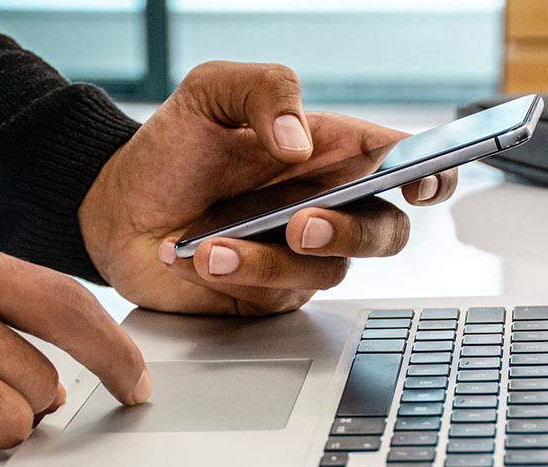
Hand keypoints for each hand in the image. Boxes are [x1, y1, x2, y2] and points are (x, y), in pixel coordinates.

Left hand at [79, 61, 456, 315]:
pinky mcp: (270, 295)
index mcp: (332, 152)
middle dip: (352, 232)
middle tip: (301, 224)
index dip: (433, 174)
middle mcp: (328, 206)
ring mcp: (301, 256)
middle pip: (388, 231)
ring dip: (271, 259)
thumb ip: (265, 90)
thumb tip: (299, 139)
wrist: (114, 208)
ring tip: (213, 243)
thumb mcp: (210, 92)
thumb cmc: (172, 148)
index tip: (420, 183)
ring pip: (330, 271)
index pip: (405, 162)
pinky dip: (238, 275)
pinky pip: (277, 295)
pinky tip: (197, 255)